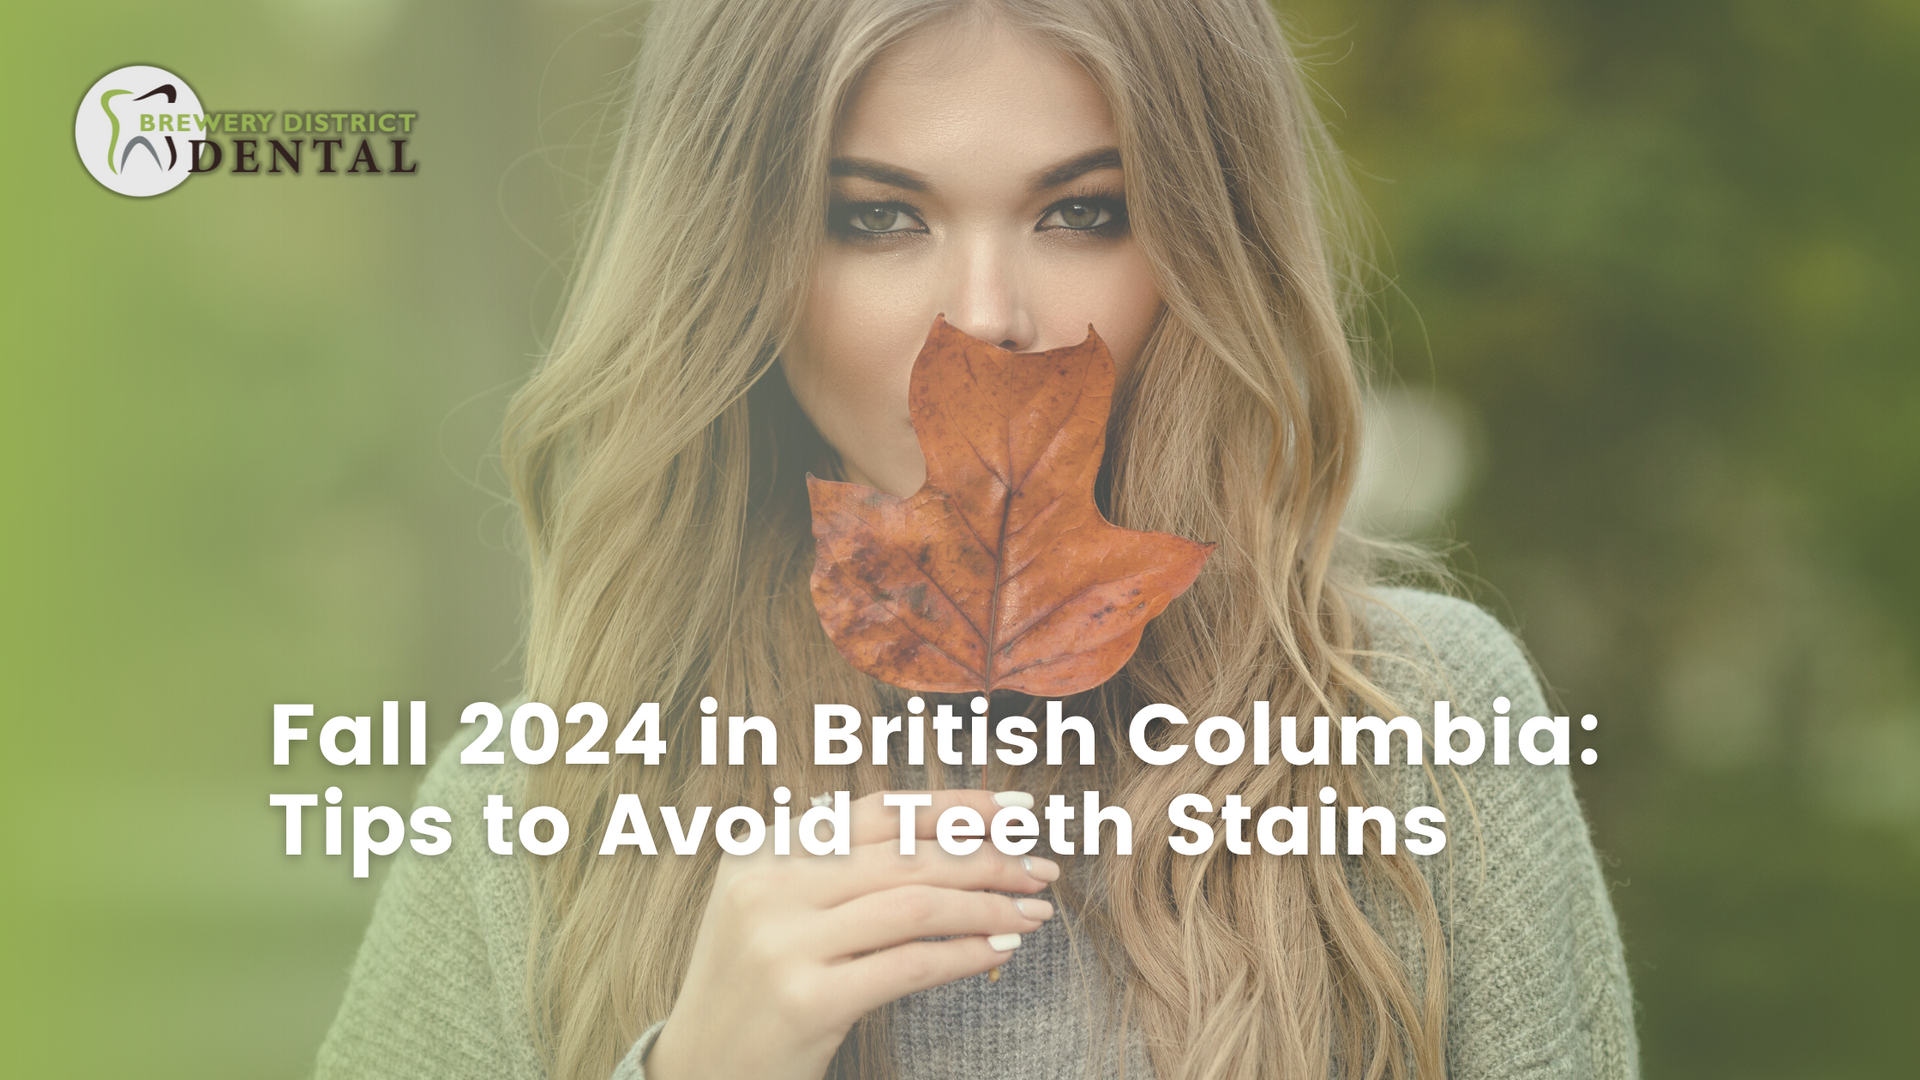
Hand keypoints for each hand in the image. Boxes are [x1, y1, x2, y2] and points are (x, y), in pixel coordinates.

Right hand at [644, 788, 1058, 1079]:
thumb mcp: (776, 906)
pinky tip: (1000, 950)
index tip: (1014, 808)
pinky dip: (965, 954)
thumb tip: (956, 835)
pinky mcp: (806, 1001)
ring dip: (989, 906)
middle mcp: (768, 886)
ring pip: (916, 905)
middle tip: (1041, 867)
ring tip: (1034, 911)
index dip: (954, 805)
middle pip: (907, 855)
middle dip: (988, 857)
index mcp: (764, 850)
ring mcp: (782, 944)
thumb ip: (839, 866)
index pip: (877, 811)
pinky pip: (909, 965)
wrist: (698, 1068)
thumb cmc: (755, 984)